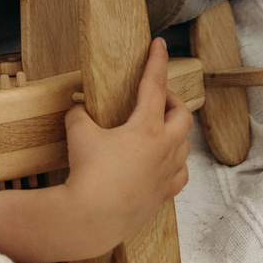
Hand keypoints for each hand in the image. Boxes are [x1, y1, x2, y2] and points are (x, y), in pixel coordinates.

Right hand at [0, 38, 192, 262]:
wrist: (91, 218)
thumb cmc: (87, 173)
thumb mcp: (78, 132)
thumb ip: (79, 114)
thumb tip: (78, 108)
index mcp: (147, 128)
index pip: (155, 85)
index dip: (157, 61)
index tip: (160, 44)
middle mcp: (164, 149)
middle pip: (183, 116)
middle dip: (171, 101)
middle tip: (155, 99)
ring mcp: (167, 174)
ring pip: (185, 145)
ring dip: (174, 132)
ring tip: (156, 129)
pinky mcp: (163, 195)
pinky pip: (179, 175)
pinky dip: (174, 163)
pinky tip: (162, 163)